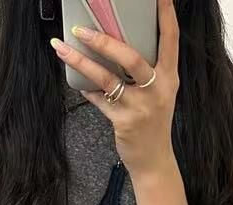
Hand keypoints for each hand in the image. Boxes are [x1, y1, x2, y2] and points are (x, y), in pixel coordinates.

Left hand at [51, 0, 180, 180]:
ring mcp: (140, 107)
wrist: (154, 160)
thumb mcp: (159, 93)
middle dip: (105, 41)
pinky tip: (78, 81)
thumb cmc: (153, 122)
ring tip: (62, 47)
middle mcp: (158, 89)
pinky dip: (87, 89)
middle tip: (81, 28)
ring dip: (82, 61)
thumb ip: (147, 71)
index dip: (165, 15)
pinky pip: (100, 100)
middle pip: (132, 58)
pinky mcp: (124, 122)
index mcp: (169, 77)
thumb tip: (115, 43)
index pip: (170, 39)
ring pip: (108, 79)